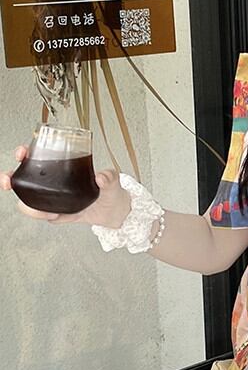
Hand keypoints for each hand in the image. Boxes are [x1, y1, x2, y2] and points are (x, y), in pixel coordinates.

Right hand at [0, 145, 131, 228]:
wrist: (115, 211)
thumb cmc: (110, 190)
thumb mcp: (112, 180)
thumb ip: (109, 177)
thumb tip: (101, 177)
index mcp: (62, 168)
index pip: (38, 157)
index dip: (25, 154)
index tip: (22, 152)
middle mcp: (54, 183)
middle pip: (23, 178)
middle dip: (10, 178)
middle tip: (8, 182)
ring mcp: (53, 199)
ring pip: (28, 200)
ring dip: (28, 205)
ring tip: (46, 211)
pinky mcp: (58, 213)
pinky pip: (44, 216)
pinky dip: (45, 216)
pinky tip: (54, 216)